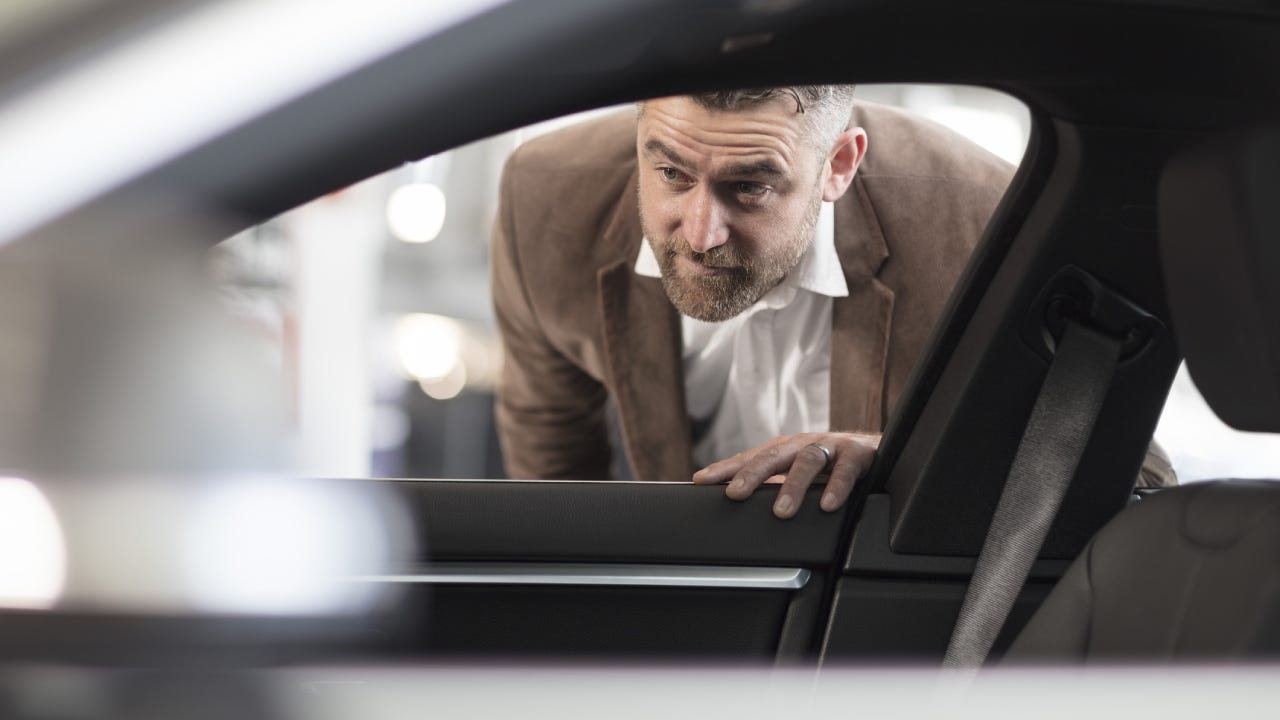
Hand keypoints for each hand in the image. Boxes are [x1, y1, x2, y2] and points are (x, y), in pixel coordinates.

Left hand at [692, 432, 880, 518]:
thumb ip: (772, 487)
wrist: (876, 451)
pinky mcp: (858, 454)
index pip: (750, 458)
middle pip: (773, 455)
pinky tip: (828, 504)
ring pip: (808, 461)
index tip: (701, 480)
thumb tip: (736, 506)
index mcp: (785, 450)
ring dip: (793, 486)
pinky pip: (846, 470)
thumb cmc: (830, 466)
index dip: (725, 468)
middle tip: (735, 494)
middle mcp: (803, 444)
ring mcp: (830, 447)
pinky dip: (837, 487)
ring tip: (782, 510)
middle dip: (751, 474)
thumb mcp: (798, 475)